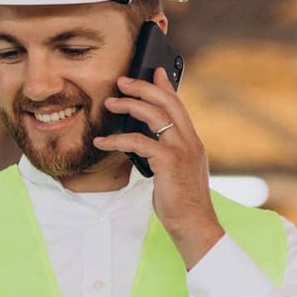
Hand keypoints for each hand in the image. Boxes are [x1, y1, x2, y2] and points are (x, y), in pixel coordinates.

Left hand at [93, 67, 224, 267]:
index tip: (154, 71)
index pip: (179, 106)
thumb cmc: (181, 202)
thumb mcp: (175, 172)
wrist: (194, 225)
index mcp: (192, 142)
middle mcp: (190, 141)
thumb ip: (165, 154)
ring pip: (155, 115)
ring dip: (129, 106)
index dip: (166, 86)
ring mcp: (181, 150)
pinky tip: (102, 141)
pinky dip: (117, 139)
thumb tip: (143, 141)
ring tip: (110, 104)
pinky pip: (139, 142)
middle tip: (122, 81)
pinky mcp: (169, 162)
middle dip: (143, 88)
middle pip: (167, 103)